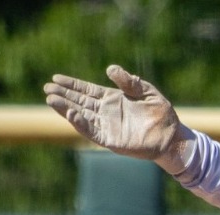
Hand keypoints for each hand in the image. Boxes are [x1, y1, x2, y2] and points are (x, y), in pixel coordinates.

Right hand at [44, 65, 191, 172]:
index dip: (71, 84)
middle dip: (63, 95)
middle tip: (47, 88)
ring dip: (66, 108)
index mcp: (113, 99)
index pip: (87, 90)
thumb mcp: (146, 90)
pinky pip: (92, 131)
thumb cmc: (161, 113)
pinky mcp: (111, 140)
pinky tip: (70, 114)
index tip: (55, 78)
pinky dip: (80, 123)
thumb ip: (128, 81)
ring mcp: (107, 126)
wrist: (172, 135)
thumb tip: (109, 69)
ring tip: (50, 99)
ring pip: (81, 116)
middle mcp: (106, 112)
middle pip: (79, 101)